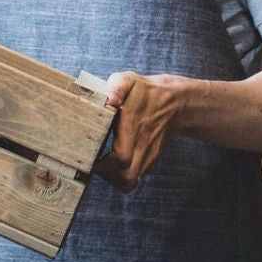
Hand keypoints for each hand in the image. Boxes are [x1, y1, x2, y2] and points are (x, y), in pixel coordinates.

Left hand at [94, 72, 185, 192]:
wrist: (172, 100)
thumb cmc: (143, 90)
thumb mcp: (127, 80)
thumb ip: (116, 87)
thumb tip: (110, 100)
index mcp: (134, 127)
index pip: (121, 158)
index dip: (103, 165)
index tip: (89, 158)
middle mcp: (144, 145)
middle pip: (127, 177)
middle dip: (107, 176)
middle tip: (95, 163)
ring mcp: (149, 154)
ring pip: (132, 182)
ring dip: (115, 179)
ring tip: (104, 167)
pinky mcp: (151, 159)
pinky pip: (137, 177)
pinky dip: (123, 177)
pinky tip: (114, 165)